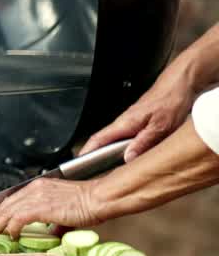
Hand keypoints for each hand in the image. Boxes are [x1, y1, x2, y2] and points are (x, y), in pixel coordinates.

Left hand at [0, 178, 106, 238]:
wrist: (100, 198)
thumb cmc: (89, 202)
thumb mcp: (65, 209)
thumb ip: (54, 220)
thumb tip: (51, 232)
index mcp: (39, 187)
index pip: (13, 199)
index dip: (3, 212)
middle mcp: (35, 189)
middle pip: (6, 204)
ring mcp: (36, 197)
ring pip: (8, 210)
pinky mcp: (41, 207)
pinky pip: (18, 218)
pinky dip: (12, 227)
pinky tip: (12, 235)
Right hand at [79, 67, 195, 161]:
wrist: (178, 85)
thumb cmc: (170, 100)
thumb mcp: (160, 126)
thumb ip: (143, 143)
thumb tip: (128, 158)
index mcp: (125, 123)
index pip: (98, 139)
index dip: (86, 151)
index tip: (77, 163)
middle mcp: (124, 122)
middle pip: (102, 140)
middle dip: (93, 154)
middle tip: (89, 170)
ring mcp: (130, 121)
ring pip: (114, 139)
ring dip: (107, 152)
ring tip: (106, 167)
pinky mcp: (138, 122)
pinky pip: (125, 137)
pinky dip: (122, 147)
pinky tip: (130, 155)